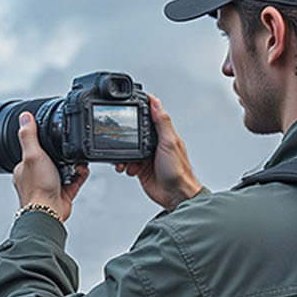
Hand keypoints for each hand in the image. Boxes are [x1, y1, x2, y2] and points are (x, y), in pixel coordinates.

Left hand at [13, 112, 88, 220]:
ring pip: (66, 169)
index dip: (47, 143)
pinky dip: (81, 175)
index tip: (57, 139)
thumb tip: (24, 117)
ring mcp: (50, 185)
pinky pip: (75, 180)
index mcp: (25, 167)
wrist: (49, 212)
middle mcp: (37, 176)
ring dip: (75, 165)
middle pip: (54, 158)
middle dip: (65, 155)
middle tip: (71, 152)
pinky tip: (83, 171)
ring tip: (78, 163)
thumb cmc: (37, 187)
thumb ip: (29, 135)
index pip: (36, 149)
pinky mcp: (63, 194)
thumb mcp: (32, 155)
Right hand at [115, 95, 202, 210]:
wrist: (175, 195)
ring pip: (128, 149)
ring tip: (123, 159)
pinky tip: (127, 168)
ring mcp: (147, 156)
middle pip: (134, 133)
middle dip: (125, 136)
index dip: (140, 110)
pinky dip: (123, 165)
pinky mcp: (141, 168)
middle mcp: (155, 144)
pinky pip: (126, 162)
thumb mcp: (169, 142)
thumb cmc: (178, 171)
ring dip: (122, 153)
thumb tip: (156, 102)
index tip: (129, 105)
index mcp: (163, 134)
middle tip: (119, 138)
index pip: (150, 117)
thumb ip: (162, 122)